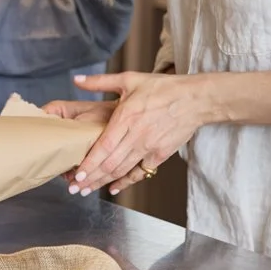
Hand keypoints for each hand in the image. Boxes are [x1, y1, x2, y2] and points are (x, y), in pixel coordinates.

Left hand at [56, 71, 208, 196]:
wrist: (195, 99)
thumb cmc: (163, 87)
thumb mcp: (130, 79)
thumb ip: (100, 81)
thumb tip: (77, 79)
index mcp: (126, 117)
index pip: (103, 147)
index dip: (89, 163)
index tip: (77, 174)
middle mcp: (136, 135)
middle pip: (110, 163)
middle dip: (91, 178)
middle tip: (75, 188)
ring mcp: (149, 147)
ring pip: (122, 170)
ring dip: (103, 182)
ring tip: (87, 190)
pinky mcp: (160, 154)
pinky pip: (140, 172)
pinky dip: (126, 182)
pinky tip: (114, 187)